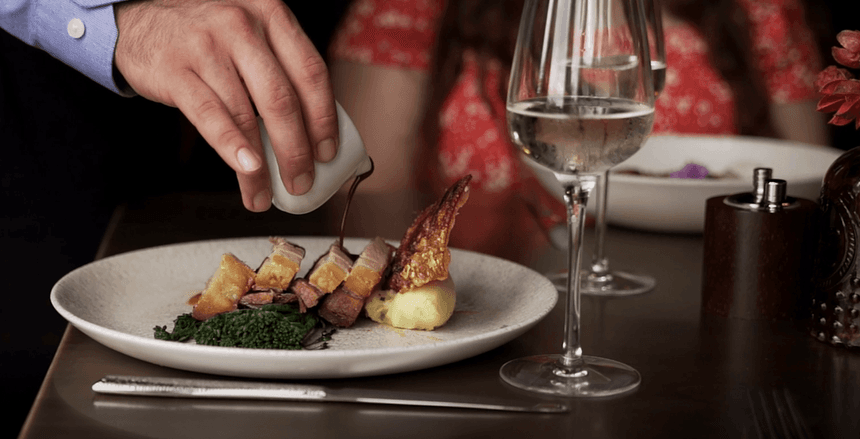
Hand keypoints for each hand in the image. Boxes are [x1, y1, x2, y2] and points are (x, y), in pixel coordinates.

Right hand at [114, 0, 337, 210]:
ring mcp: (207, 46)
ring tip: (264, 193)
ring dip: (260, 166)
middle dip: (296, 151)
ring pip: (246, 116)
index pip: (312, 74)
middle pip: (282, 100)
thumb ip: (281, 70)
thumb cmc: (207, 37)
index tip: (327, 153)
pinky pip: (210, 116)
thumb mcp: (252, 36)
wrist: (140, 19)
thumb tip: (312, 134)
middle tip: (301, 182)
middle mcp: (242, 26)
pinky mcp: (175, 69)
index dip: (324, 119)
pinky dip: (232, 148)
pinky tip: (246, 171)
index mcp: (272, 15)